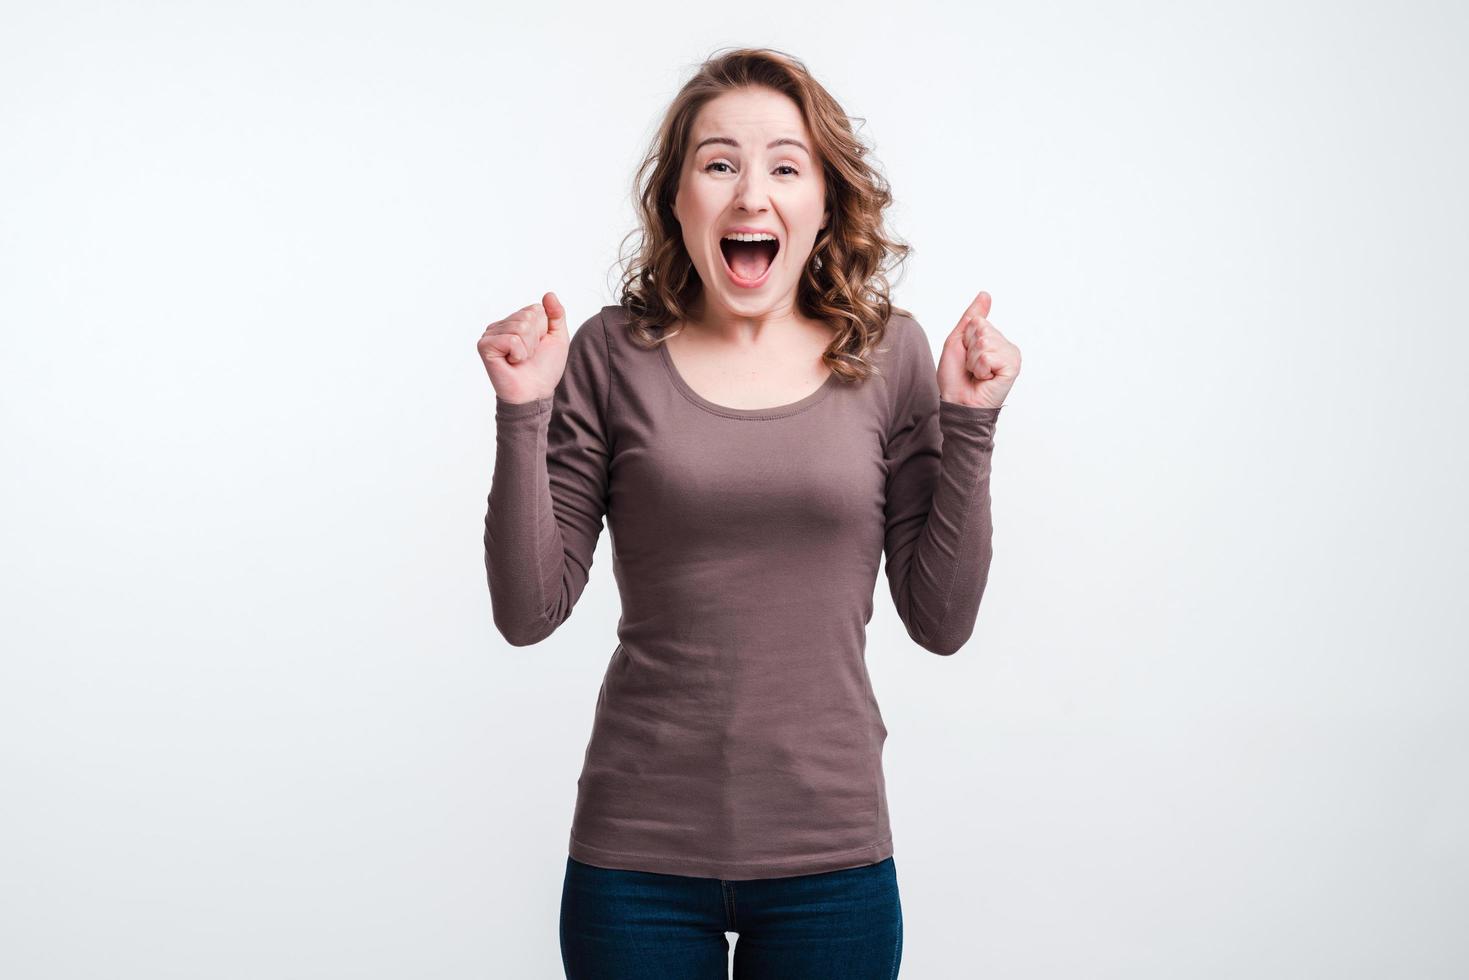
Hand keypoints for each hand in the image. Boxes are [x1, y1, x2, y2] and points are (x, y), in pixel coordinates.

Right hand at [477, 291, 570, 404]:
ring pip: (521, 327)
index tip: (538, 346)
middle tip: (528, 355)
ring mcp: (491, 334)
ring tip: (520, 359)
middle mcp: (502, 324)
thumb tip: (549, 294)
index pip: (536, 309)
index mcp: (517, 320)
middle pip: (528, 317)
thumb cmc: (544, 368)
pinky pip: (511, 339)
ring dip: (528, 348)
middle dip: (536, 339)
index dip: (544, 330)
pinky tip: (512, 362)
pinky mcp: (485, 345)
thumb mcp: (557, 338)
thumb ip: (556, 315)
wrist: (535, 392)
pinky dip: (518, 354)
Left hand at [936, 290, 1020, 409]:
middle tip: (971, 367)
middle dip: (969, 349)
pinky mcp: (1013, 367)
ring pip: (985, 341)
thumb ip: (972, 316)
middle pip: (982, 329)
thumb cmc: (956, 377)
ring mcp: (1011, 355)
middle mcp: (1005, 345)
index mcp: (993, 338)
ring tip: (977, 373)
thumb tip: (985, 295)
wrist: (958, 402)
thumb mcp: (958, 341)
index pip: (977, 321)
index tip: (966, 357)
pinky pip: (989, 355)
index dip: (965, 339)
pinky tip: (985, 378)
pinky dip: (980, 368)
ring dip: (974, 360)